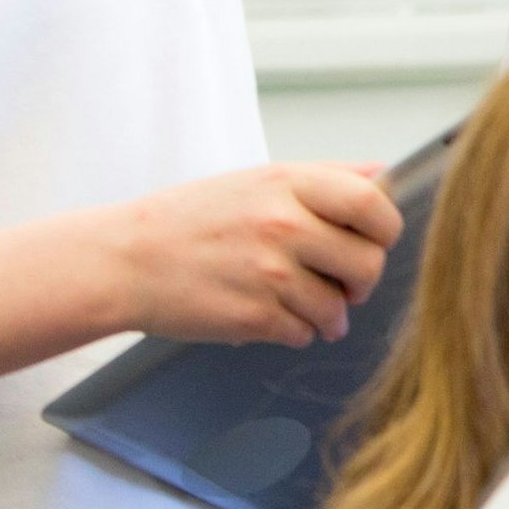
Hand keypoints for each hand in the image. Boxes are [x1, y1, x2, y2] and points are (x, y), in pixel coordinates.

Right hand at [112, 161, 399, 344]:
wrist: (123, 261)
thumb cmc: (192, 220)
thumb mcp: (257, 180)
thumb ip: (324, 177)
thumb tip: (383, 174)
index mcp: (287, 184)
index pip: (373, 204)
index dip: (385, 228)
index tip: (374, 240)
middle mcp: (283, 225)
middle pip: (368, 263)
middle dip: (360, 280)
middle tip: (340, 281)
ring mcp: (270, 273)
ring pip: (339, 308)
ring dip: (327, 313)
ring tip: (296, 300)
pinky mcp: (255, 317)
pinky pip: (304, 334)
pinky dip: (293, 330)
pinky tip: (266, 312)